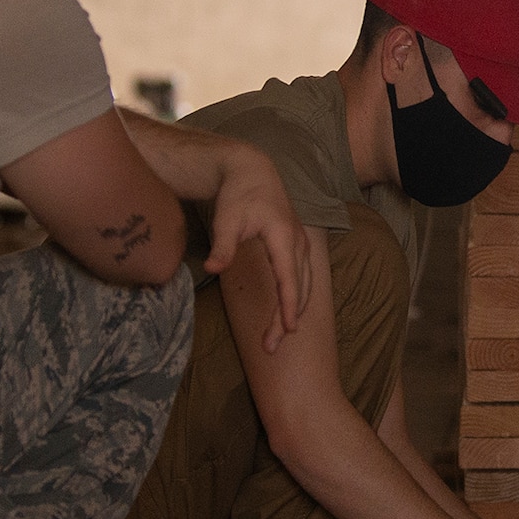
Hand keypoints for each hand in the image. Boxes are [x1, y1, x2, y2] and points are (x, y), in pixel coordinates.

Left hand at [203, 146, 308, 351]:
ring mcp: (302, 245)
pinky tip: (287, 313)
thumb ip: (223, 246)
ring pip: (306, 285)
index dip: (288, 306)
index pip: (290, 279)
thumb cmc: (238, 195)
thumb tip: (212, 270)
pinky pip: (304, 278)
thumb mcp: (226, 218)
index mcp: (284, 237)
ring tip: (279, 335)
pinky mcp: (298, 247)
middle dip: (288, 319)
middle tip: (271, 347)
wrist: (253, 172)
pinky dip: (297, 298)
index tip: (287, 330)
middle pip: (301, 289)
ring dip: (294, 311)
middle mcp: (299, 243)